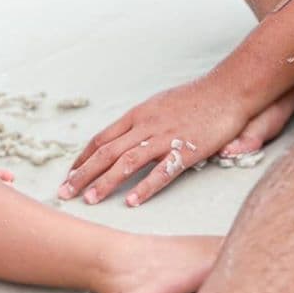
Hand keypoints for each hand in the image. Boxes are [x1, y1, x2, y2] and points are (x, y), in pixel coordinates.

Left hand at [58, 77, 246, 206]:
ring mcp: (165, 137)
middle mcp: (146, 125)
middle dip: (83, 174)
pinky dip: (145, 187)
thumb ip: (143, 121)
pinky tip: (132, 202)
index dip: (83, 158)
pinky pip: (161, 172)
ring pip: (127, 162)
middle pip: (106, 152)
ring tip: (89, 201)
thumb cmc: (197, 98)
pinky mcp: (186, 150)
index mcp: (138, 114)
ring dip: (105, 183)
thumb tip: (128, 136)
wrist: (228, 90)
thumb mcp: (161, 104)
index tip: (70, 174)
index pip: (102, 138)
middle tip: (65, 193)